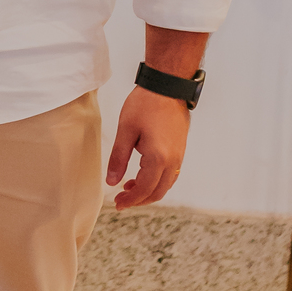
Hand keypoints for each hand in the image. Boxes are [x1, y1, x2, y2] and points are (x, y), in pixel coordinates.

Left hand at [106, 87, 189, 208]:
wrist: (168, 87)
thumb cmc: (146, 104)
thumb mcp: (125, 130)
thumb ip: (118, 158)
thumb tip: (111, 182)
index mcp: (158, 158)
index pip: (144, 189)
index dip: (130, 200)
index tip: (117, 203)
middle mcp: (173, 161)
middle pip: (158, 192)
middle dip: (139, 200)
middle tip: (121, 200)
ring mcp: (179, 156)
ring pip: (166, 185)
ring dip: (148, 191)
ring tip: (129, 187)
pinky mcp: (180, 150)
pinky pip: (170, 174)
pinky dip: (157, 181)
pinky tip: (143, 174)